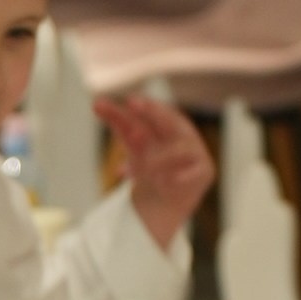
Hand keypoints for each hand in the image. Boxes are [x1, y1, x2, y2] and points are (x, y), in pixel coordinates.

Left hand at [95, 93, 212, 249]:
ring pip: (179, 150)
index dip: (146, 107)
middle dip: (154, 115)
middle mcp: (182, 133)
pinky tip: (165, 181)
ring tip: (140, 170)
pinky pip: (193, 173)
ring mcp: (195, 151)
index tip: (130, 101)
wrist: (167, 198)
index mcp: (168, 121)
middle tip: (134, 110)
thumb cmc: (152, 162)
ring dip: (159, 159)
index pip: (156, 111)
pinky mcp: (204, 171)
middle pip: (170, 121)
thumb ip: (118, 123)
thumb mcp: (133, 144)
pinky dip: (177, 178)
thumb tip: (96, 103)